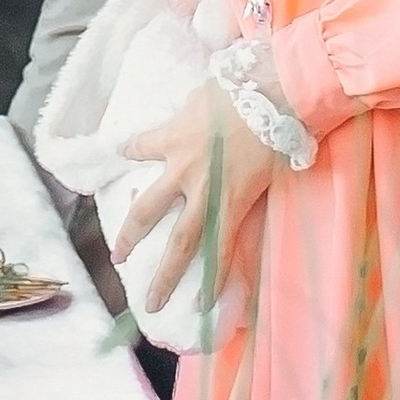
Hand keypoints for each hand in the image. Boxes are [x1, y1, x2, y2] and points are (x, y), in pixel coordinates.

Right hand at [111, 80, 274, 323]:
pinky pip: (145, 145)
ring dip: (130, 232)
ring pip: (147, 206)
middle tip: (147, 298)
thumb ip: (250, 190)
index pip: (217, 252)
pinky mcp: (172, 134)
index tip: (199, 308)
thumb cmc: (281, 132)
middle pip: (177, 242)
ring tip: (118, 252)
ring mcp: (182, 163)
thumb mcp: (272, 174)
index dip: (208, 282)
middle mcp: (203, 190)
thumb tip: (242, 195)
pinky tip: (121, 153)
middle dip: (161, 274)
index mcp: (231, 203)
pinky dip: (133, 149)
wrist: (272, 91)